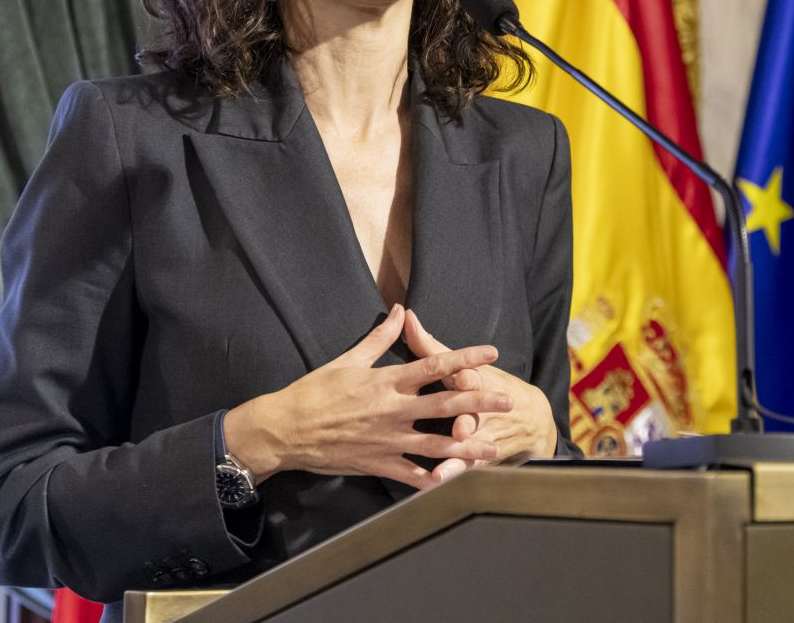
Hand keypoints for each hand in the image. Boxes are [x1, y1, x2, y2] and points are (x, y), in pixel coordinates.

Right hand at [223, 304, 513, 490]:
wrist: (286, 429)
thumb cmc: (316, 391)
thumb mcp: (349, 359)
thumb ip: (380, 337)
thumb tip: (400, 310)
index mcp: (387, 381)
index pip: (434, 365)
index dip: (465, 358)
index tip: (490, 353)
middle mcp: (393, 410)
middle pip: (445, 405)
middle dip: (479, 403)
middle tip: (507, 401)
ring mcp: (387, 440)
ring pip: (436, 444)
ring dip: (468, 446)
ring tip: (494, 447)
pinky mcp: (378, 464)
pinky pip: (411, 475)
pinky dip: (433, 480)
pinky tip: (455, 482)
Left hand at [403, 309, 556, 480]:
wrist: (533, 419)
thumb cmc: (485, 384)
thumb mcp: (463, 363)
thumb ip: (430, 345)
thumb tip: (405, 315)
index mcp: (475, 381)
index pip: (472, 377)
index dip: (467, 376)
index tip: (461, 376)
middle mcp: (482, 409)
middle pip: (475, 415)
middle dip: (468, 422)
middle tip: (459, 430)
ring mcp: (483, 436)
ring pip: (471, 448)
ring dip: (459, 459)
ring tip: (443, 472)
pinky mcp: (481, 457)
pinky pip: (466, 469)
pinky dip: (454, 476)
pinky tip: (438, 484)